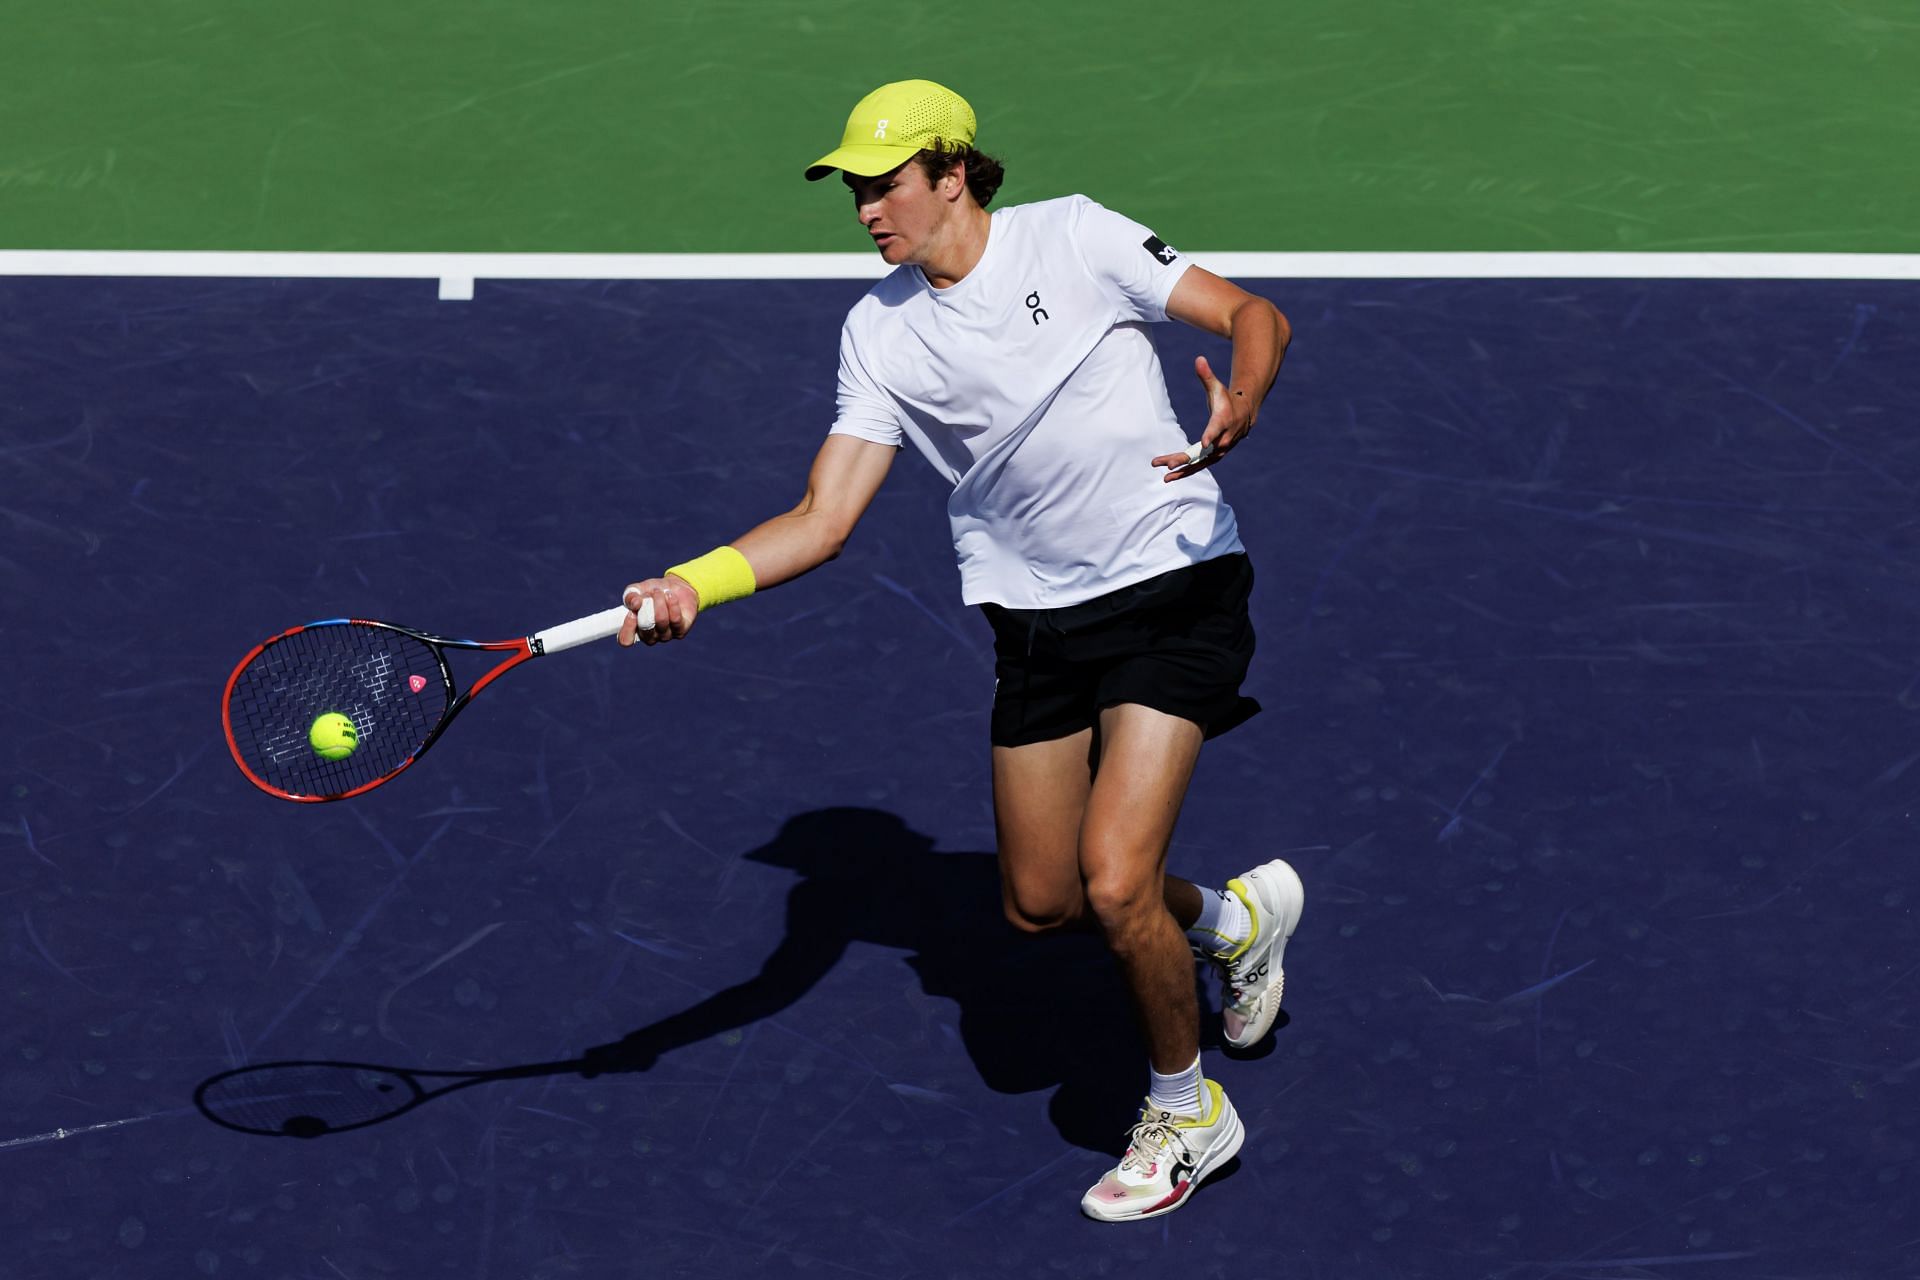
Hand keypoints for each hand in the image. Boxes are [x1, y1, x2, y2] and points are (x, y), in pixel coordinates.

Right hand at [617, 575, 699, 644]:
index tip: (631, 612)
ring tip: (659, 591)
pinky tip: (670, 595)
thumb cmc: (652, 592)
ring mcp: (665, 636)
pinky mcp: (680, 630)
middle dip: (646, 606)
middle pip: (645, 628)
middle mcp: (650, 637)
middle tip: (648, 593)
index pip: (626, 640)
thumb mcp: (637, 590)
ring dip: (659, 602)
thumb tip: (635, 603)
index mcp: (635, 630)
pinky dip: (672, 604)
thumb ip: (630, 596)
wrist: (675, 588)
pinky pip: (675, 619)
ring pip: (661, 621)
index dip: (627, 628)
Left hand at [1151, 355, 1256, 481]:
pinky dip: (1185, 472)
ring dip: (1183, 471)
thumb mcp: (1217, 386)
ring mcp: (1219, 450)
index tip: (1204, 441)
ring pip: (1200, 463)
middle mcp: (1222, 439)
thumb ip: (1206, 375)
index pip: (1217, 428)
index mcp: (1223, 421)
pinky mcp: (1213, 456)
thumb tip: (1198, 358)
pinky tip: (1169, 477)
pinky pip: (1198, 465)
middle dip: (1186, 458)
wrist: (1244, 414)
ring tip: (1165, 477)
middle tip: (1169, 465)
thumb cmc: (1226, 398)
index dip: (1211, 434)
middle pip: (1204, 451)